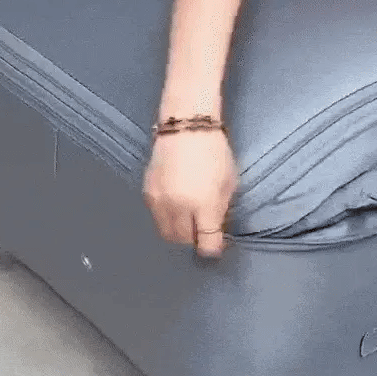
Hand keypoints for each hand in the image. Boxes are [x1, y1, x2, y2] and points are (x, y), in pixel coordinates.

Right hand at [143, 130, 237, 256]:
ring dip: (178, 232)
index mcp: (204, 205)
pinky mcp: (147, 193)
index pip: (207, 244)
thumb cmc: (215, 152)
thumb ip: (221, 209)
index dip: (213, 248)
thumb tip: (215, 228)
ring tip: (188, 220)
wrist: (186, 126)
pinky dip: (167, 218)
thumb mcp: (229, 182)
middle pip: (184, 241)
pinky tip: (176, 207)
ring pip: (167, 233)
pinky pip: (157, 217)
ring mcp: (160, 201)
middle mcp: (179, 208)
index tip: (215, 245)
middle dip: (194, 239)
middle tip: (201, 230)